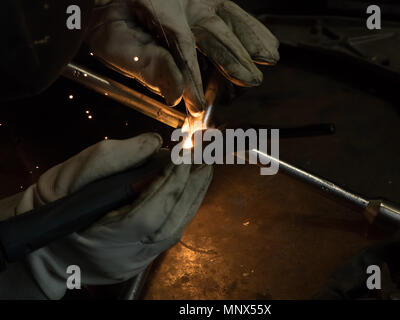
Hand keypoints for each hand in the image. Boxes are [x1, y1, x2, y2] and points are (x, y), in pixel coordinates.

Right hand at [10, 133, 212, 298]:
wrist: (44, 243)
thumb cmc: (53, 205)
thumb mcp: (72, 175)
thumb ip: (113, 158)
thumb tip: (155, 144)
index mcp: (101, 238)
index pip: (147, 214)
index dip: (170, 184)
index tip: (185, 156)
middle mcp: (124, 257)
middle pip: (168, 225)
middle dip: (190, 189)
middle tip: (206, 161)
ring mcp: (135, 262)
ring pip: (173, 233)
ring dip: (192, 199)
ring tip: (204, 172)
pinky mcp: (141, 261)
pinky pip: (169, 235)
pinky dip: (183, 210)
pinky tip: (190, 191)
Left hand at [86, 0, 279, 115]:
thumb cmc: (110, 22)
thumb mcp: (115, 45)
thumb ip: (145, 66)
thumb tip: (175, 93)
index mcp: (155, 6)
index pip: (179, 45)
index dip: (192, 78)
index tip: (197, 107)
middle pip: (212, 28)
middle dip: (233, 57)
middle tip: (250, 81)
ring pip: (228, 16)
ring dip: (251, 39)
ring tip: (269, 58)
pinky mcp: (204, 0)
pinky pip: (232, 11)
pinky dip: (252, 28)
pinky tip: (267, 44)